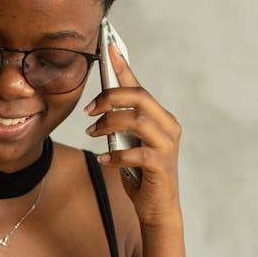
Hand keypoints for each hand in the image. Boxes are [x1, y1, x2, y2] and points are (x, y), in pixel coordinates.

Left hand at [84, 44, 182, 227]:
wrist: (158, 208)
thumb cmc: (142, 175)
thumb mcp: (130, 144)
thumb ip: (122, 126)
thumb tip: (100, 107)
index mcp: (161, 118)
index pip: (140, 87)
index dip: (123, 67)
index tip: (108, 48)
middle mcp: (168, 126)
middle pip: (139, 98)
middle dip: (110, 98)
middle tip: (89, 110)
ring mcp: (167, 145)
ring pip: (137, 120)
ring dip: (109, 123)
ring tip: (92, 133)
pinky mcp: (161, 165)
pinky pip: (136, 153)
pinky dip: (116, 155)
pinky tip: (104, 160)